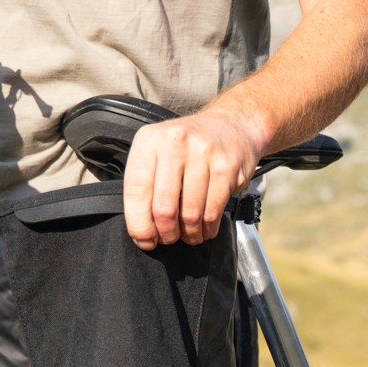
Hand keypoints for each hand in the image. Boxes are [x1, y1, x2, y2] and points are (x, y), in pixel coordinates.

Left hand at [122, 111, 265, 248]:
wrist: (231, 125)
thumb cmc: (188, 146)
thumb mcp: (158, 152)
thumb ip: (146, 186)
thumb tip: (143, 232)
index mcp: (149, 140)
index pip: (136, 191)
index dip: (139, 223)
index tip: (145, 240)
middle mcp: (174, 142)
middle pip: (163, 207)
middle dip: (166, 233)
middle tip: (169, 238)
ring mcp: (202, 153)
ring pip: (190, 213)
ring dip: (189, 233)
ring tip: (189, 234)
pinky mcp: (225, 167)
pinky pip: (212, 211)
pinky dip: (208, 228)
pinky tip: (205, 228)